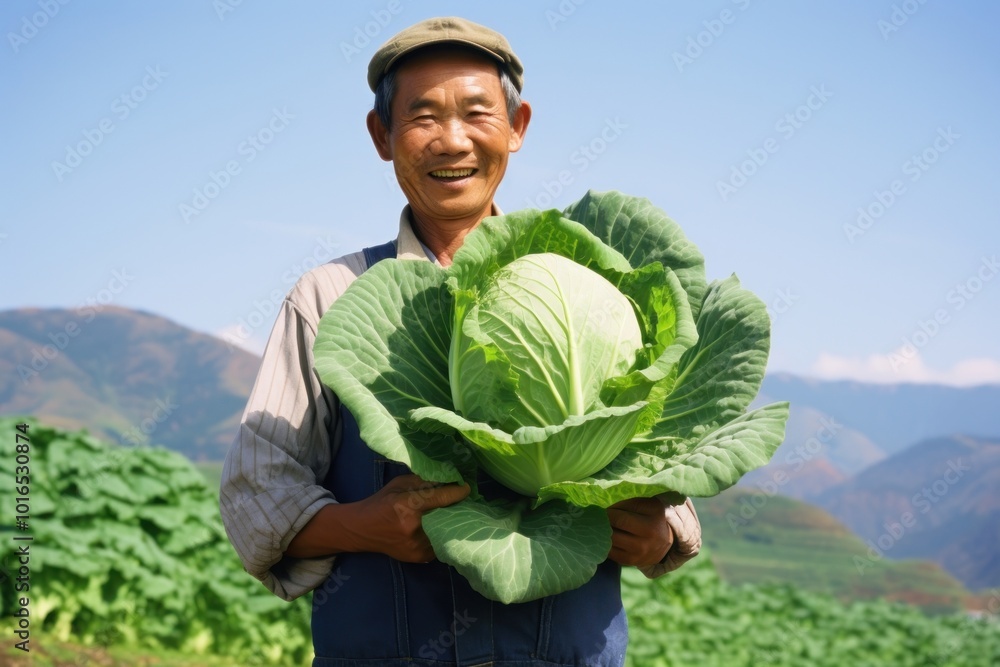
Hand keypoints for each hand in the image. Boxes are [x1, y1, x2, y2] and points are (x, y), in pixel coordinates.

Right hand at [285, 474, 468, 562]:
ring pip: (445, 532)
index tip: (466, 488)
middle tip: (463, 501)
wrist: (361, 530)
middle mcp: (413, 528)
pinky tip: (442, 528)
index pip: (440, 498)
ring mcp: (416, 546)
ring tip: (454, 514)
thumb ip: (423, 482)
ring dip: (450, 523)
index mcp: (407, 506)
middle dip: (456, 508)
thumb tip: (448, 479)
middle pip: (446, 516)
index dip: (456, 492)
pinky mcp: (418, 557)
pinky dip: (442, 535)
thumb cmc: (381, 502)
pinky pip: (439, 544)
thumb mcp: (399, 484)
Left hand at [606, 497, 673, 567]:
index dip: (607, 514)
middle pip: (613, 534)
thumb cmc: (653, 517)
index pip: (620, 520)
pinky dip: (607, 546)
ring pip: (610, 546)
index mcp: (650, 525)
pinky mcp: (632, 563)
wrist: (668, 539)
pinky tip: (608, 539)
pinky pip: (612, 555)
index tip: (603, 511)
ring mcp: (639, 555)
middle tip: (600, 521)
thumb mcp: (645, 505)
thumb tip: (605, 513)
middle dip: (603, 526)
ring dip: (603, 536)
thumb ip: (625, 506)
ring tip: (603, 529)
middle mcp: (645, 543)